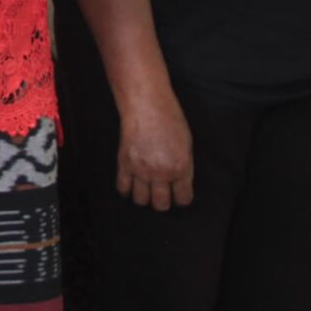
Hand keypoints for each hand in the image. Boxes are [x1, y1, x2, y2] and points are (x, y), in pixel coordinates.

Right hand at [116, 87, 194, 210]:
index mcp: (181, 168)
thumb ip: (183, 167)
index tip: (178, 195)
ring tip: (145, 190)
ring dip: (144, 198)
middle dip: (162, 203)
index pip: (183, 198)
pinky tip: (130, 184)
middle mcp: (161, 172)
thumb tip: (179, 181)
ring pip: (141, 199)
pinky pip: (123, 187)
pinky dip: (126, 190)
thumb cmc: (170, 120)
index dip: (181, 198)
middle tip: (161, 195)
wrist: (146, 106)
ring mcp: (141, 169)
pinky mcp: (124, 163)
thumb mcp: (187, 145)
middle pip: (161, 204)